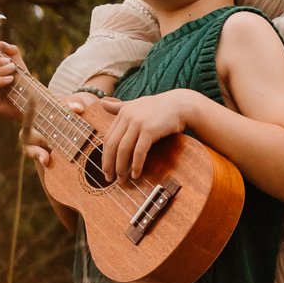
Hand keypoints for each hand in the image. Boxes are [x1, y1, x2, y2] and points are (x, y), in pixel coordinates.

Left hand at [74, 88, 195, 182]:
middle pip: (112, 145)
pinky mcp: (149, 130)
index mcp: (123, 113)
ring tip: (121, 180)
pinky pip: (139, 151)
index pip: (108, 138)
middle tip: (109, 178)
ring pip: (123, 150)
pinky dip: (136, 165)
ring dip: (121, 168)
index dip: (105, 155)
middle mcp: (128, 117)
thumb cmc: (160, 107)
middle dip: (109, 164)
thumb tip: (101, 102)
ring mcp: (138, 123)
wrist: (181, 105)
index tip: (106, 168)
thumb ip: (119, 106)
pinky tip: (136, 174)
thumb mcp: (137, 104)